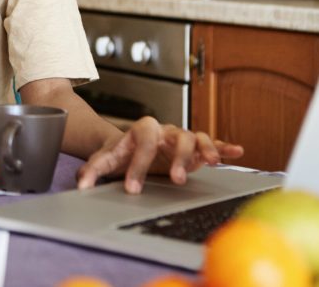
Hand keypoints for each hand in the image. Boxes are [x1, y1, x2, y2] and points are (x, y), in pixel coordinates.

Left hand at [76, 116, 243, 193]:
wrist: (129, 145)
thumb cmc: (120, 153)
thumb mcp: (104, 160)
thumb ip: (92, 171)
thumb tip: (81, 185)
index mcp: (141, 130)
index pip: (143, 142)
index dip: (139, 165)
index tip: (133, 188)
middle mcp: (164, 131)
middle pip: (175, 136)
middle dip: (177, 157)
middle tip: (175, 180)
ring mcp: (180, 137)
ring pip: (196, 137)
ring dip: (204, 149)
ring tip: (210, 164)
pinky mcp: (194, 148)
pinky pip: (211, 143)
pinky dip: (224, 147)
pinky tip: (236, 152)